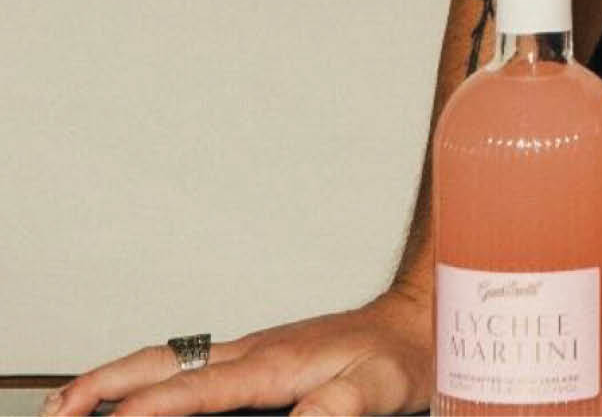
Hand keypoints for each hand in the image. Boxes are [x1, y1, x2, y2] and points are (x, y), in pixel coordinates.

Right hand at [41, 286, 432, 416]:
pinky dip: (146, 378)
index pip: (196, 388)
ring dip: (115, 380)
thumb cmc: (403, 354)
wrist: (421, 317)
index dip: (151, 409)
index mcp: (274, 363)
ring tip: (68, 408)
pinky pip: (187, 364)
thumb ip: (336, 407)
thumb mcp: (380, 388)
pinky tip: (133, 398)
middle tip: (56, 414)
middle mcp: (254, 352)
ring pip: (169, 359)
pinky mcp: (256, 358)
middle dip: (104, 387)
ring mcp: (252, 351)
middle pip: (164, 363)